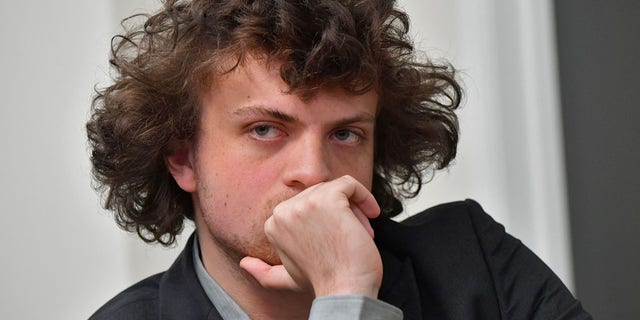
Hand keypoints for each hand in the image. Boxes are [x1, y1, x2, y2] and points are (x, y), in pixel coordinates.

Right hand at [239, 175, 381, 297]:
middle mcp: (284, 210)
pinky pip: (349, 183)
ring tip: (359, 234)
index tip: (337, 241)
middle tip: (350, 238)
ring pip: (337, 191)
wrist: (344, 290)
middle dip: (341, 215)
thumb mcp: (287, 277)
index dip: (326, 221)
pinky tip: (371, 213)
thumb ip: (264, 271)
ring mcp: (304, 203)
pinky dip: (364, 196)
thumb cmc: (324, 282)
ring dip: (354, 211)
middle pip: (322, 195)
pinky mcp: (328, 198)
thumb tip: (244, 264)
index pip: (307, 205)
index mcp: (273, 223)